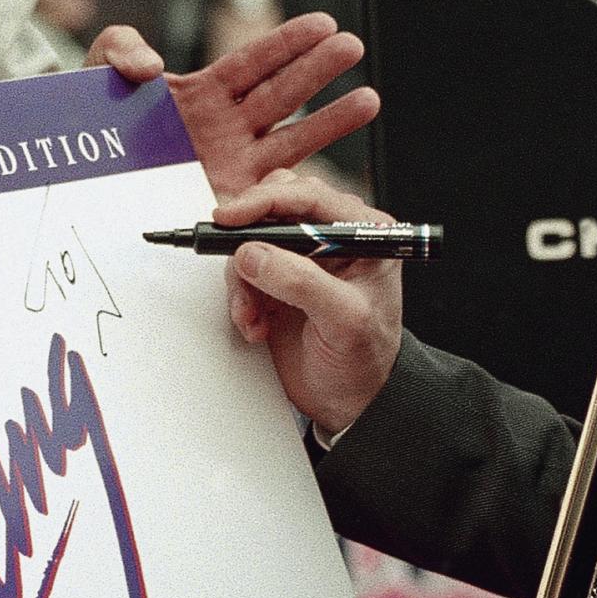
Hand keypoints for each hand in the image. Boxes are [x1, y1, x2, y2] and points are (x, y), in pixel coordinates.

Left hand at [87, 13, 378, 199]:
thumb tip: (149, 63)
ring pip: (290, 139)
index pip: (253, 62)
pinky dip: (296, 186)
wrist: (74, 182)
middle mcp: (227, 127)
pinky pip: (269, 193)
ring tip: (369, 99)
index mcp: (203, 92)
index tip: (322, 23)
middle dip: (318, 70)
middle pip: (282, 94)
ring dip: (330, 120)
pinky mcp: (228, 202)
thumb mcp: (96, 75)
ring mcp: (232, 165)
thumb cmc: (88, 125)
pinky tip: (328, 172)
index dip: (286, 43)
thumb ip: (118, 49)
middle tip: (353, 46)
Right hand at [222, 170, 401, 437]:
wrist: (350, 401)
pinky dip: (241, 299)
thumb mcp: (343, 320)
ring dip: (244, 279)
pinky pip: (243, 272)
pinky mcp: (277, 281)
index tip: (230, 218)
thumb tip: (253, 254)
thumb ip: (300, 282)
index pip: (309, 196)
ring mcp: (302, 258)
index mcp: (362, 233)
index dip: (265, 201)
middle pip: (275, 206)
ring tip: (255, 315)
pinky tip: (257, 325)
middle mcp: (332, 237)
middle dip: (249, 237)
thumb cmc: (366, 360)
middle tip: (237, 265)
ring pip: (252, 240)